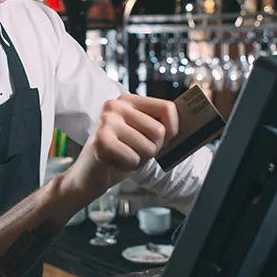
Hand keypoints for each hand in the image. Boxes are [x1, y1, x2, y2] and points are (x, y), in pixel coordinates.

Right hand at [63, 95, 177, 199]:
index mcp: (128, 100)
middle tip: (134, 152)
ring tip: (123, 156)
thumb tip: (189, 127)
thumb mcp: (140, 136)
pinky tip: (114, 162)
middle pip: (159, 131)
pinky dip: (128, 167)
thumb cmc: (118, 156)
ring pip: (148, 148)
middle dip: (152, 150)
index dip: (174, 129)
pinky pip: (134, 158)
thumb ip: (159, 128)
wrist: (87, 176)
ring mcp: (107, 121)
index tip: (166, 141)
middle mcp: (116, 105)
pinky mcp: (101, 139)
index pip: (168, 107)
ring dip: (139, 160)